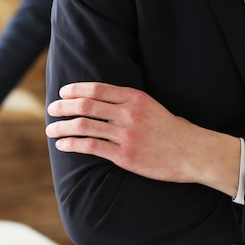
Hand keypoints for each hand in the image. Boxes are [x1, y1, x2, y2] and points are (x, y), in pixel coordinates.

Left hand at [46, 82, 239, 195]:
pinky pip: (91, 146)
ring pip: (84, 125)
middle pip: (86, 105)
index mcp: (135, 98)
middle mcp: (128, 113)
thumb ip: (129, 104)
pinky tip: (62, 144)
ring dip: (62, 126)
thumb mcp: (153, 108)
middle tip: (51, 109)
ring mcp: (125, 134)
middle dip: (63, 107)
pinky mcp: (124, 155)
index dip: (75, 89)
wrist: (194, 153)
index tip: (63, 93)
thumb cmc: (174, 132)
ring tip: (50, 129)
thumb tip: (103, 104)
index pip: (97, 89)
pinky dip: (72, 144)